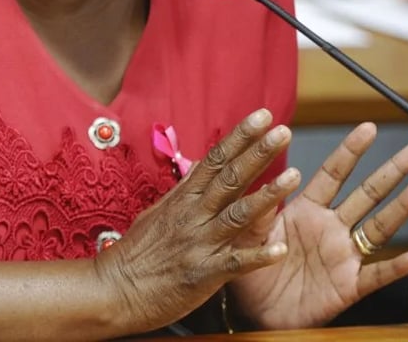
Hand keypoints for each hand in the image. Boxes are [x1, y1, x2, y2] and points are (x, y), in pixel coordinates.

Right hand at [94, 108, 300, 331]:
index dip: (240, 136)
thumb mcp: (157, 213)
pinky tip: (282, 249)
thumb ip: (184, 190)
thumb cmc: (136, 253)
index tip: (262, 116)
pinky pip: (236, 263)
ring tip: (294, 176)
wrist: (114, 291)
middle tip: (283, 131)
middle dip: (258, 153)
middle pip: (230, 177)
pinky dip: (259, 256)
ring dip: (268, 195)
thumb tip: (200, 163)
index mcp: (182, 198)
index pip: (215, 159)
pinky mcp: (203, 274)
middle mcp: (192, 215)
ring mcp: (199, 243)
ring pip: (238, 214)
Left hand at [231, 123, 407, 328]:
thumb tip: (263, 183)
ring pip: (379, 227)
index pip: (333, 173)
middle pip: (367, 194)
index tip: (368, 128)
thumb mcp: (247, 235)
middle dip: (392, 170)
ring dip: (402, 207)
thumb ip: (256, 212)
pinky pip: (376, 276)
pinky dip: (395, 268)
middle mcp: (331, 228)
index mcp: (306, 209)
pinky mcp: (347, 286)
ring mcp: (343, 256)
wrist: (254, 311)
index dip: (351, 151)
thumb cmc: (251, 268)